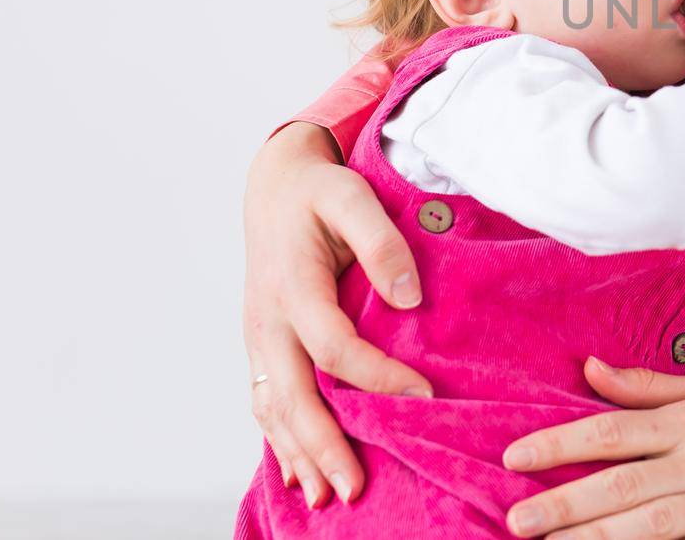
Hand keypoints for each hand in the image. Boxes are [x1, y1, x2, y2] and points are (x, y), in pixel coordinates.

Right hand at [243, 122, 432, 508]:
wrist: (274, 188)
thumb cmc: (320, 192)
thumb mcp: (352, 197)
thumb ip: (381, 241)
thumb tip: (408, 296)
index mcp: (293, 287)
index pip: (334, 347)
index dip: (377, 377)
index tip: (424, 395)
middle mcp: (269, 322)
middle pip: (293, 396)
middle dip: (323, 445)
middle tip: (356, 488)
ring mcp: (260, 339)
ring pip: (275, 409)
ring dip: (299, 454)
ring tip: (329, 497)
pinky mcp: (263, 348)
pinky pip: (267, 402)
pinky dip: (281, 441)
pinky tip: (300, 472)